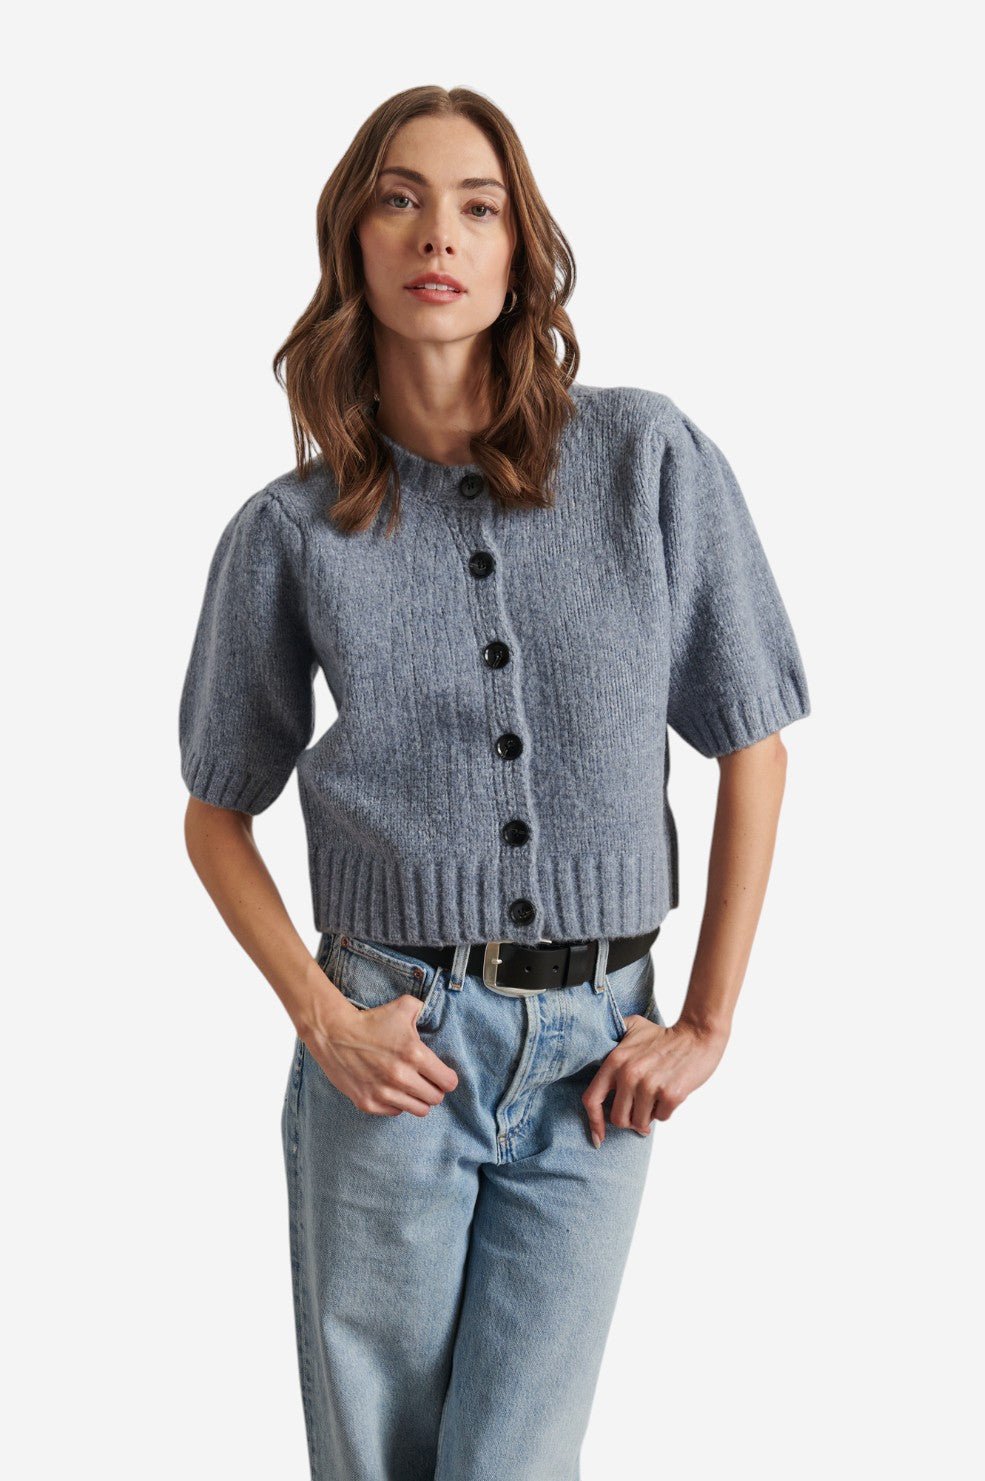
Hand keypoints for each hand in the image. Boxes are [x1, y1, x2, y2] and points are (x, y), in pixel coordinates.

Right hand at [304, 993, 458, 1117]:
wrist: (334, 1033)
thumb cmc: (371, 1021)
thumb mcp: (404, 1007)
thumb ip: (425, 1010)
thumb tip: (435, 1016)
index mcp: (414, 1054)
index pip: (448, 1082)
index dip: (447, 1078)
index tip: (441, 1074)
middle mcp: (401, 1077)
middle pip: (435, 1099)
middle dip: (434, 1089)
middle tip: (425, 1080)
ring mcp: (384, 1093)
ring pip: (418, 1110)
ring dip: (417, 1099)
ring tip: (410, 1087)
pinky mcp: (368, 1103)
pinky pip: (395, 1112)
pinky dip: (397, 1103)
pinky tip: (391, 1089)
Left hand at [582, 1014, 729, 1145]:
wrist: (697, 1035)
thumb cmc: (663, 1035)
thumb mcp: (630, 1028)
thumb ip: (611, 1040)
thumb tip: (594, 1060)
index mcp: (615, 1060)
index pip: (592, 1099)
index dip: (594, 1122)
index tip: (598, 1136)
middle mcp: (629, 1074)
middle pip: (618, 1118)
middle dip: (629, 1120)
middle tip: (639, 1110)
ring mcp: (650, 1085)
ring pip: (640, 1122)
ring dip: (648, 1116)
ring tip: (655, 1097)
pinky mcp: (670, 1095)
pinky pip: (661, 1118)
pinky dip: (664, 1111)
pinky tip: (668, 1093)